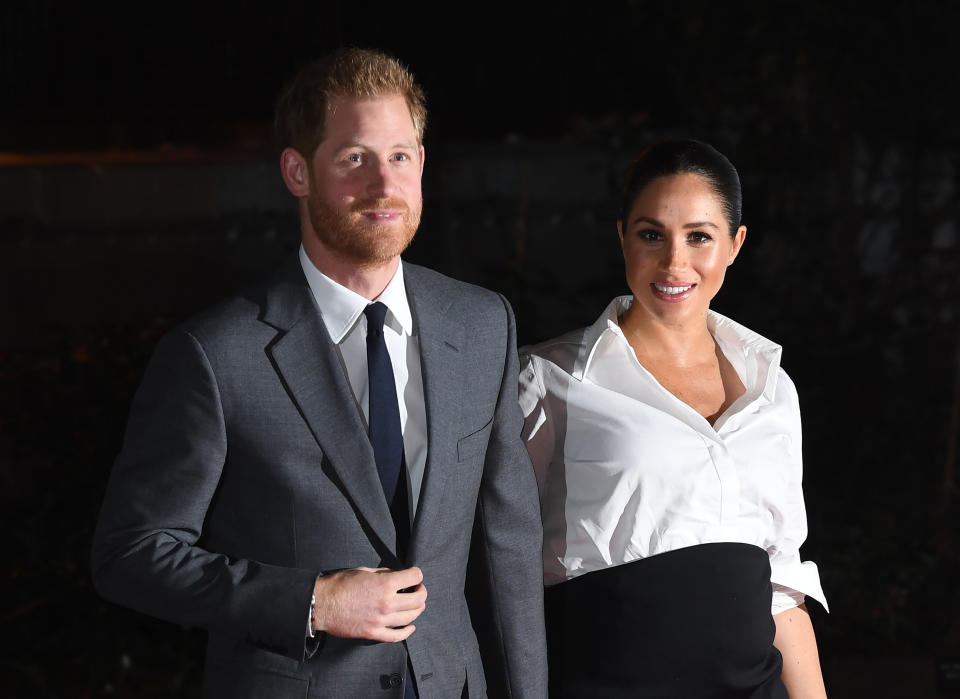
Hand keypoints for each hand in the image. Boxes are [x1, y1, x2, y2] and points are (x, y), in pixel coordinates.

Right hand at [312, 566, 426, 641]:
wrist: (322, 604)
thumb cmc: (340, 584)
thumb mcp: (364, 571)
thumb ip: (383, 574)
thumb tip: (396, 576)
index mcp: (385, 584)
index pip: (414, 577)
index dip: (417, 574)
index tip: (414, 575)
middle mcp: (387, 603)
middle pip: (418, 599)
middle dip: (421, 591)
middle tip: (418, 589)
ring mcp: (382, 620)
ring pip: (411, 617)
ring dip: (417, 609)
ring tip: (415, 604)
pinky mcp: (374, 633)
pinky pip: (397, 636)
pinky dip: (407, 631)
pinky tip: (410, 626)